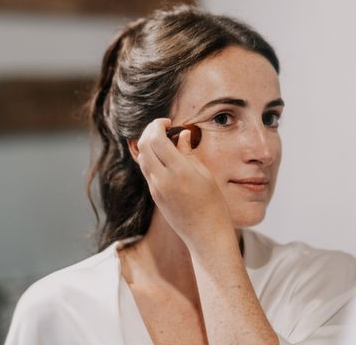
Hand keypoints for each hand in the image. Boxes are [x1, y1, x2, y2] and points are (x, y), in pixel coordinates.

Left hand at [133, 118, 233, 249]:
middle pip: (143, 146)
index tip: (168, 122)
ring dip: (148, 144)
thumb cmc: (213, 204)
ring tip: (164, 140)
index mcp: (178, 171)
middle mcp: (162, 180)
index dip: (158, 125)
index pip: (156, 139)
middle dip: (150, 131)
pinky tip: (163, 155)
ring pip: (142, 158)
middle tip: (163, 127)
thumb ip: (189, 152)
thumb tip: (182, 134)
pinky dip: (150, 157)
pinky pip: (146, 171)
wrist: (206, 234)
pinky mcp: (155, 196)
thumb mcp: (205, 174)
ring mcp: (156, 189)